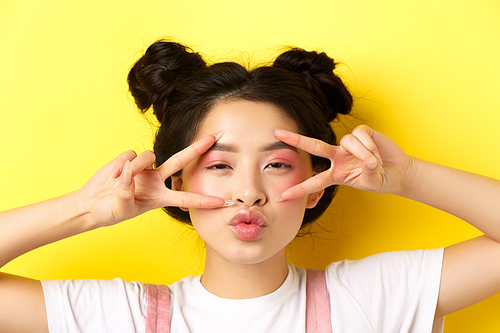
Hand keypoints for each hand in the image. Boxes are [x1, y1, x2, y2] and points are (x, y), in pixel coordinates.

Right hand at [75, 133, 227, 227]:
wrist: (91, 204)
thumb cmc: (109, 212)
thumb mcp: (120, 210)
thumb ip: (126, 194)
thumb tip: (128, 175)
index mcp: (160, 197)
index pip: (185, 198)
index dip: (202, 200)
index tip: (221, 202)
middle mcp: (156, 180)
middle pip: (180, 161)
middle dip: (197, 149)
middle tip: (215, 137)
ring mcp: (144, 169)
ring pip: (149, 156)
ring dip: (134, 166)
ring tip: (119, 179)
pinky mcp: (129, 159)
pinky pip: (130, 155)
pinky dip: (120, 165)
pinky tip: (112, 175)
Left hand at [275, 125, 413, 199]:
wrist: (398, 171)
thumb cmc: (381, 180)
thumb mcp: (373, 183)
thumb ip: (369, 174)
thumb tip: (369, 161)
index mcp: (336, 174)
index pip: (315, 182)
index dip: (300, 189)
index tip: (283, 196)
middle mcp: (338, 157)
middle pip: (314, 147)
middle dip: (296, 139)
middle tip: (277, 133)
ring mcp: (348, 145)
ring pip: (348, 142)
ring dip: (363, 152)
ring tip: (376, 161)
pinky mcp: (362, 133)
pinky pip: (360, 134)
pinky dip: (370, 144)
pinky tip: (377, 150)